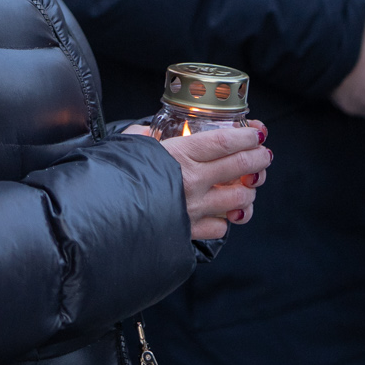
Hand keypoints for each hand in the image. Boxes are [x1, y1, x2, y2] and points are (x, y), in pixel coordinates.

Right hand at [125, 123, 271, 239]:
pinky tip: (222, 213)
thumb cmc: (111, 177)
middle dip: (259, 158)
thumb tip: (148, 133)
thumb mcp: (127, 146)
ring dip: (249, 191)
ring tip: (248, 184)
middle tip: (264, 154)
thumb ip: (143, 137)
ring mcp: (195, 209)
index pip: (225, 142)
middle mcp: (193, 182)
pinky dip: (226, 220)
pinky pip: (221, 227)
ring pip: (240, 199)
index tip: (257, 132)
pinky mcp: (190, 232)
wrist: (100, 218)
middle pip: (240, 167)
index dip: (246, 136)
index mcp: (180, 155)